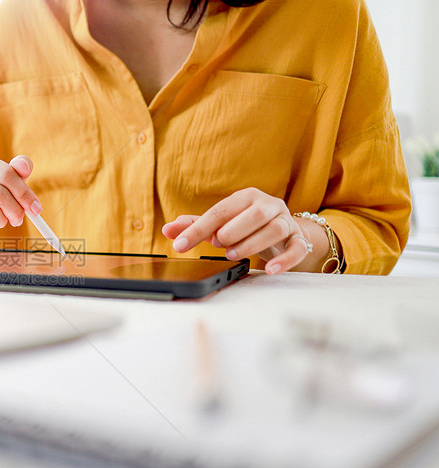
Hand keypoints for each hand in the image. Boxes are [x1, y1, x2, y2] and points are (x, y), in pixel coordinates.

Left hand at [162, 188, 319, 274]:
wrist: (281, 232)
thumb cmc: (245, 226)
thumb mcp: (220, 225)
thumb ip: (196, 226)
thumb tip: (168, 230)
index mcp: (246, 197)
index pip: (220, 211)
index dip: (197, 229)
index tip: (178, 245)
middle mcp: (268, 205)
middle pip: (254, 214)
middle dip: (232, 232)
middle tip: (218, 245)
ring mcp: (286, 221)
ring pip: (274, 230)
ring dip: (251, 244)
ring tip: (233, 254)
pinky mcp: (299, 239)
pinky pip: (297, 248)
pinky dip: (284, 260)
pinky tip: (269, 269)